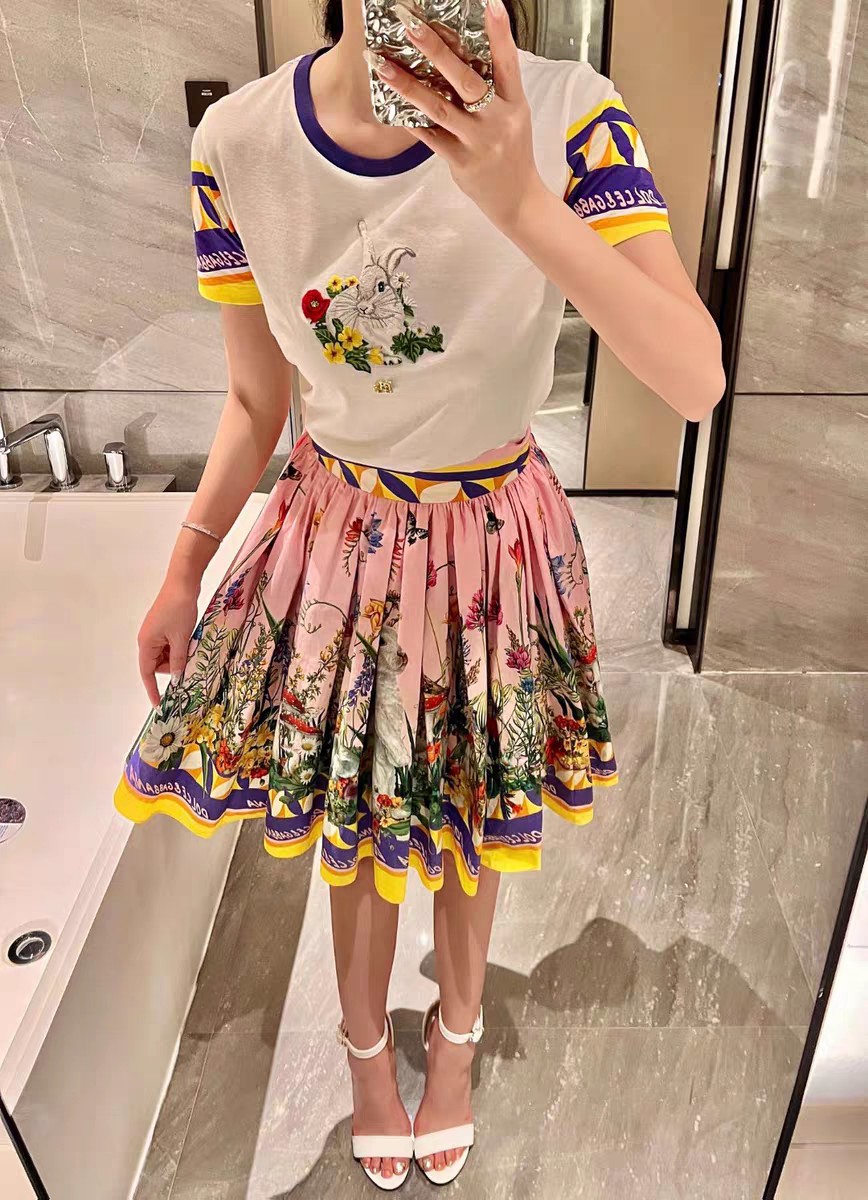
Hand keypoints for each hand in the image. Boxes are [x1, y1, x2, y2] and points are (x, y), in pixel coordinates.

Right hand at [137, 578, 199, 707]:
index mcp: (146, 643)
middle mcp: (147, 639)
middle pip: (159, 664)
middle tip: (190, 661)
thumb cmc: (179, 609)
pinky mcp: (164, 626)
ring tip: (192, 645)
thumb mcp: (181, 638)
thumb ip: (178, 661)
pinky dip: (180, 647)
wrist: (183, 583)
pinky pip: (171, 644)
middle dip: (174, 667)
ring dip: (179, 656)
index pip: (147, 673)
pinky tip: (191, 641)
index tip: (159, 704)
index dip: (153, 689)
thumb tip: (176, 678)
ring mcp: (156, 632)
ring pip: (167, 655)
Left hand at [372, 0, 544, 230]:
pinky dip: (411, 118)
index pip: (508, 62)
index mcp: (514, 103)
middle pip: (466, 80)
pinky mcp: (461, 162)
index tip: (490, 2)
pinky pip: (430, 137)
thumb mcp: (514, 114)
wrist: (517, 200)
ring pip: (439, 108)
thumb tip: (460, 53)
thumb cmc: (511, 150)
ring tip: (380, 63)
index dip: (500, 33)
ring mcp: (479, 143)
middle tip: (410, 24)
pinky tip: (391, 100)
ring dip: (407, 84)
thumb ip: (495, 86)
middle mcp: (498, 120)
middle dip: (436, 50)